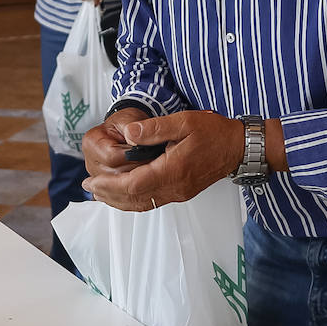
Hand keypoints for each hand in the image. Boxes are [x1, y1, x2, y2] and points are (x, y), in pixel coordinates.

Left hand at [82, 110, 243, 209]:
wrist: (238, 148)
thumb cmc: (213, 132)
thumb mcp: (184, 121)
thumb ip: (155, 128)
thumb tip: (129, 133)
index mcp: (174, 170)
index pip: (134, 185)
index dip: (110, 186)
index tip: (92, 181)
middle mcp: (176, 187)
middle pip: (135, 199)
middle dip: (109, 194)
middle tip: (88, 186)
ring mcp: (179, 192)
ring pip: (143, 204)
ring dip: (119, 200)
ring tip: (99, 192)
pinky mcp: (181, 192)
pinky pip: (152, 201)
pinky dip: (133, 200)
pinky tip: (122, 193)